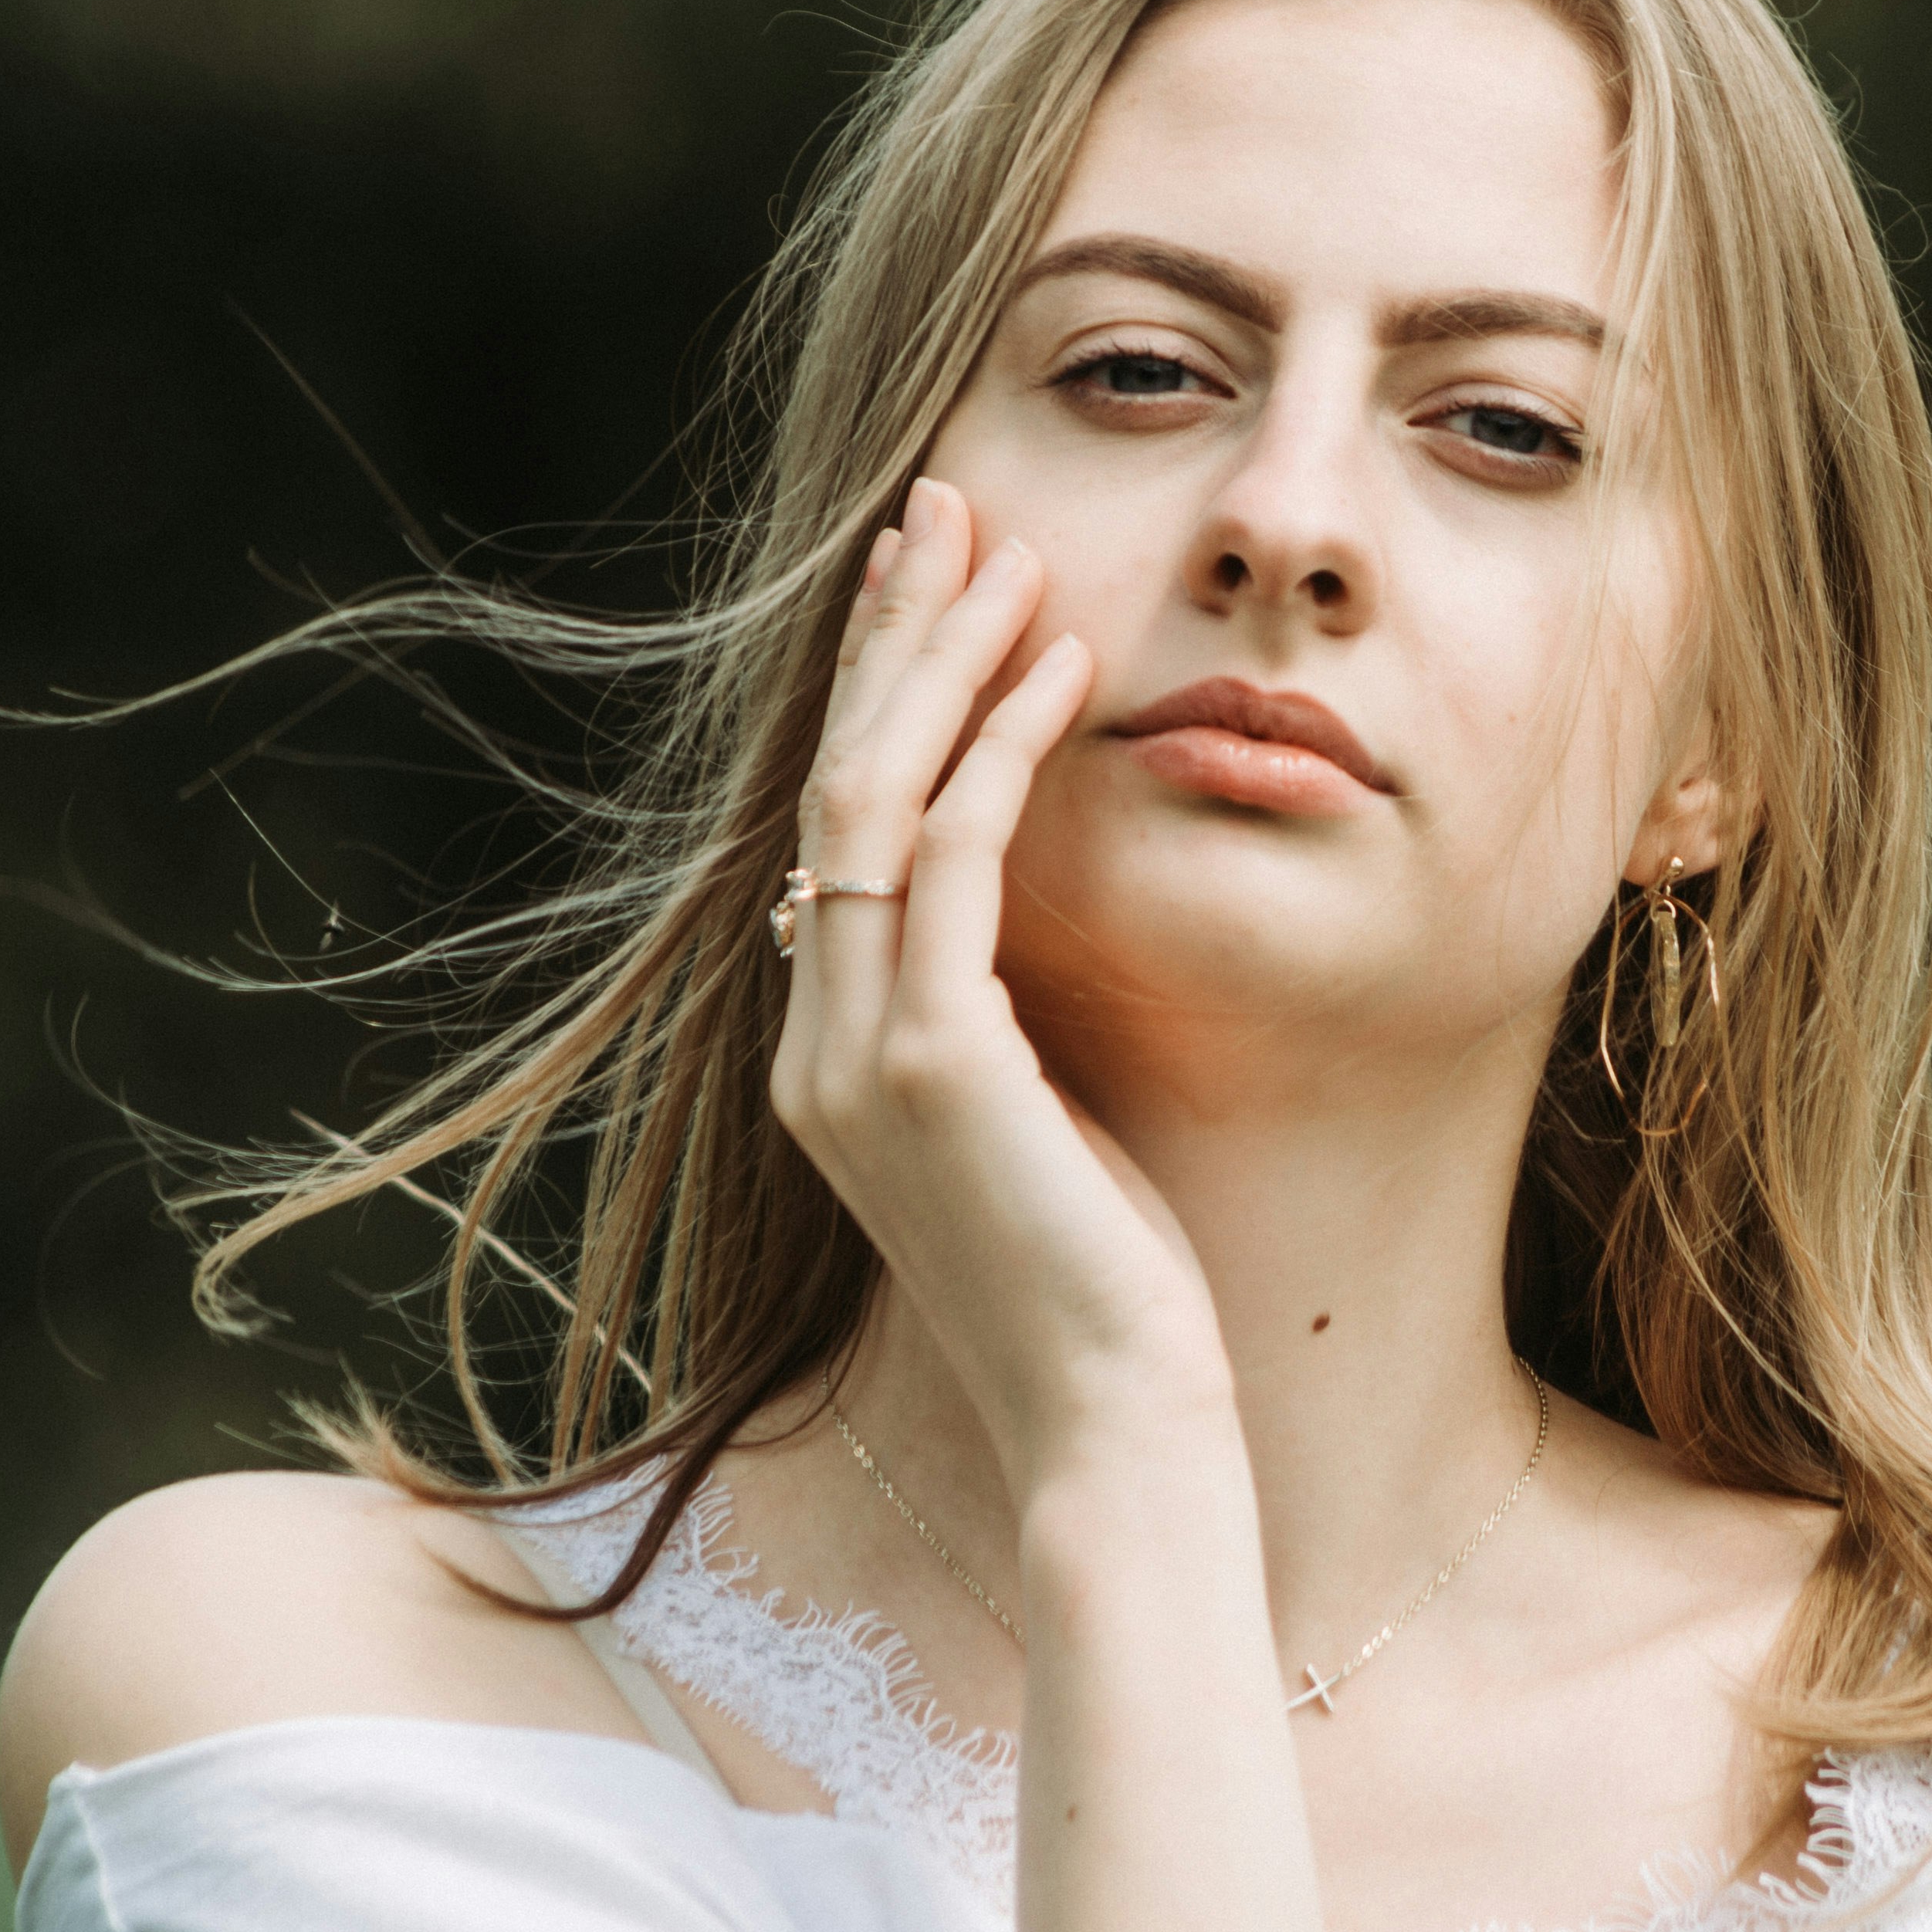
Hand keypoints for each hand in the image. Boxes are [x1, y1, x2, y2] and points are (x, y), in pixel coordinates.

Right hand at [767, 477, 1228, 1496]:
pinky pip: (952, 863)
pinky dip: (1001, 748)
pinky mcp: (932, 1068)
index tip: (933, 579)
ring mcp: (856, 1057)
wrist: (1117, 1425)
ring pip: (869, 801)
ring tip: (1005, 546)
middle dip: (888, 636)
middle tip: (944, 506)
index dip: (879, 692)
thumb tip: (987, 893)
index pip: (836, 829)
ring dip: (938, 660)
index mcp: (830, 1056)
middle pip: (830, 786)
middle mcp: (814, 1047)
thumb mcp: (1035, 1113)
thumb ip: (989, 1007)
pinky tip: (1062, 666)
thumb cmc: (1108, 1278)